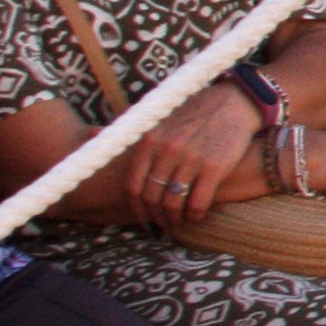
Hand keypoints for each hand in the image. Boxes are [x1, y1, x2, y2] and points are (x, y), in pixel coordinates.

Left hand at [123, 83, 256, 223]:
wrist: (234, 103)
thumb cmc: (196, 114)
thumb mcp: (162, 120)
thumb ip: (139, 138)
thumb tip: (90, 136)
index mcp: (150, 140)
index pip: (133, 185)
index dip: (136, 207)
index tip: (142, 217)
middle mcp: (167, 150)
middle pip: (152, 197)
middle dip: (155, 216)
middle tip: (162, 223)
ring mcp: (190, 159)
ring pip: (173, 202)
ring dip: (174, 218)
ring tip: (178, 220)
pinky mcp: (214, 167)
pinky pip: (198, 202)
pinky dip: (195, 214)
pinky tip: (196, 216)